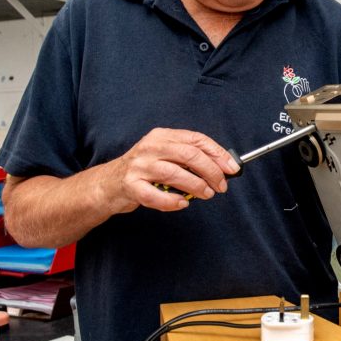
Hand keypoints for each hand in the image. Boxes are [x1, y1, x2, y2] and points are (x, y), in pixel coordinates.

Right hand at [101, 128, 239, 212]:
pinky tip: (182, 204)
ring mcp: (139, 166)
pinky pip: (155, 195)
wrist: (108, 184)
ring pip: (175, 173)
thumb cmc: (144, 170)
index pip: (196, 139)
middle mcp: (150, 147)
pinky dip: (172, 201)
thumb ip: (189, 158)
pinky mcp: (130, 185)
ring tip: (206, 194)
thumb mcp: (165, 155)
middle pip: (189, 155)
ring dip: (196, 186)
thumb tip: (223, 167)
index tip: (232, 168)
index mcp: (162, 136)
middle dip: (211, 171)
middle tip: (221, 185)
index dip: (217, 153)